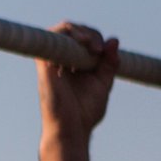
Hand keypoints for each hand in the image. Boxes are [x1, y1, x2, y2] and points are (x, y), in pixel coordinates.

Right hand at [37, 21, 120, 141]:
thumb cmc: (84, 113)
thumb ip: (109, 64)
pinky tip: (83, 43)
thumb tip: (114, 40)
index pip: (82, 39)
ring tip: (91, 44)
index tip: (104, 52)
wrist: (71, 129)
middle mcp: (61, 61)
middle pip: (72, 32)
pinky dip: (67, 34)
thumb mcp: (103, 84)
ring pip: (61, 31)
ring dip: (78, 31)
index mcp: (74, 66)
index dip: (94, 38)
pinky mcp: (46, 64)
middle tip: (99, 49)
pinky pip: (51, 38)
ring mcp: (52, 62)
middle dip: (89, 33)